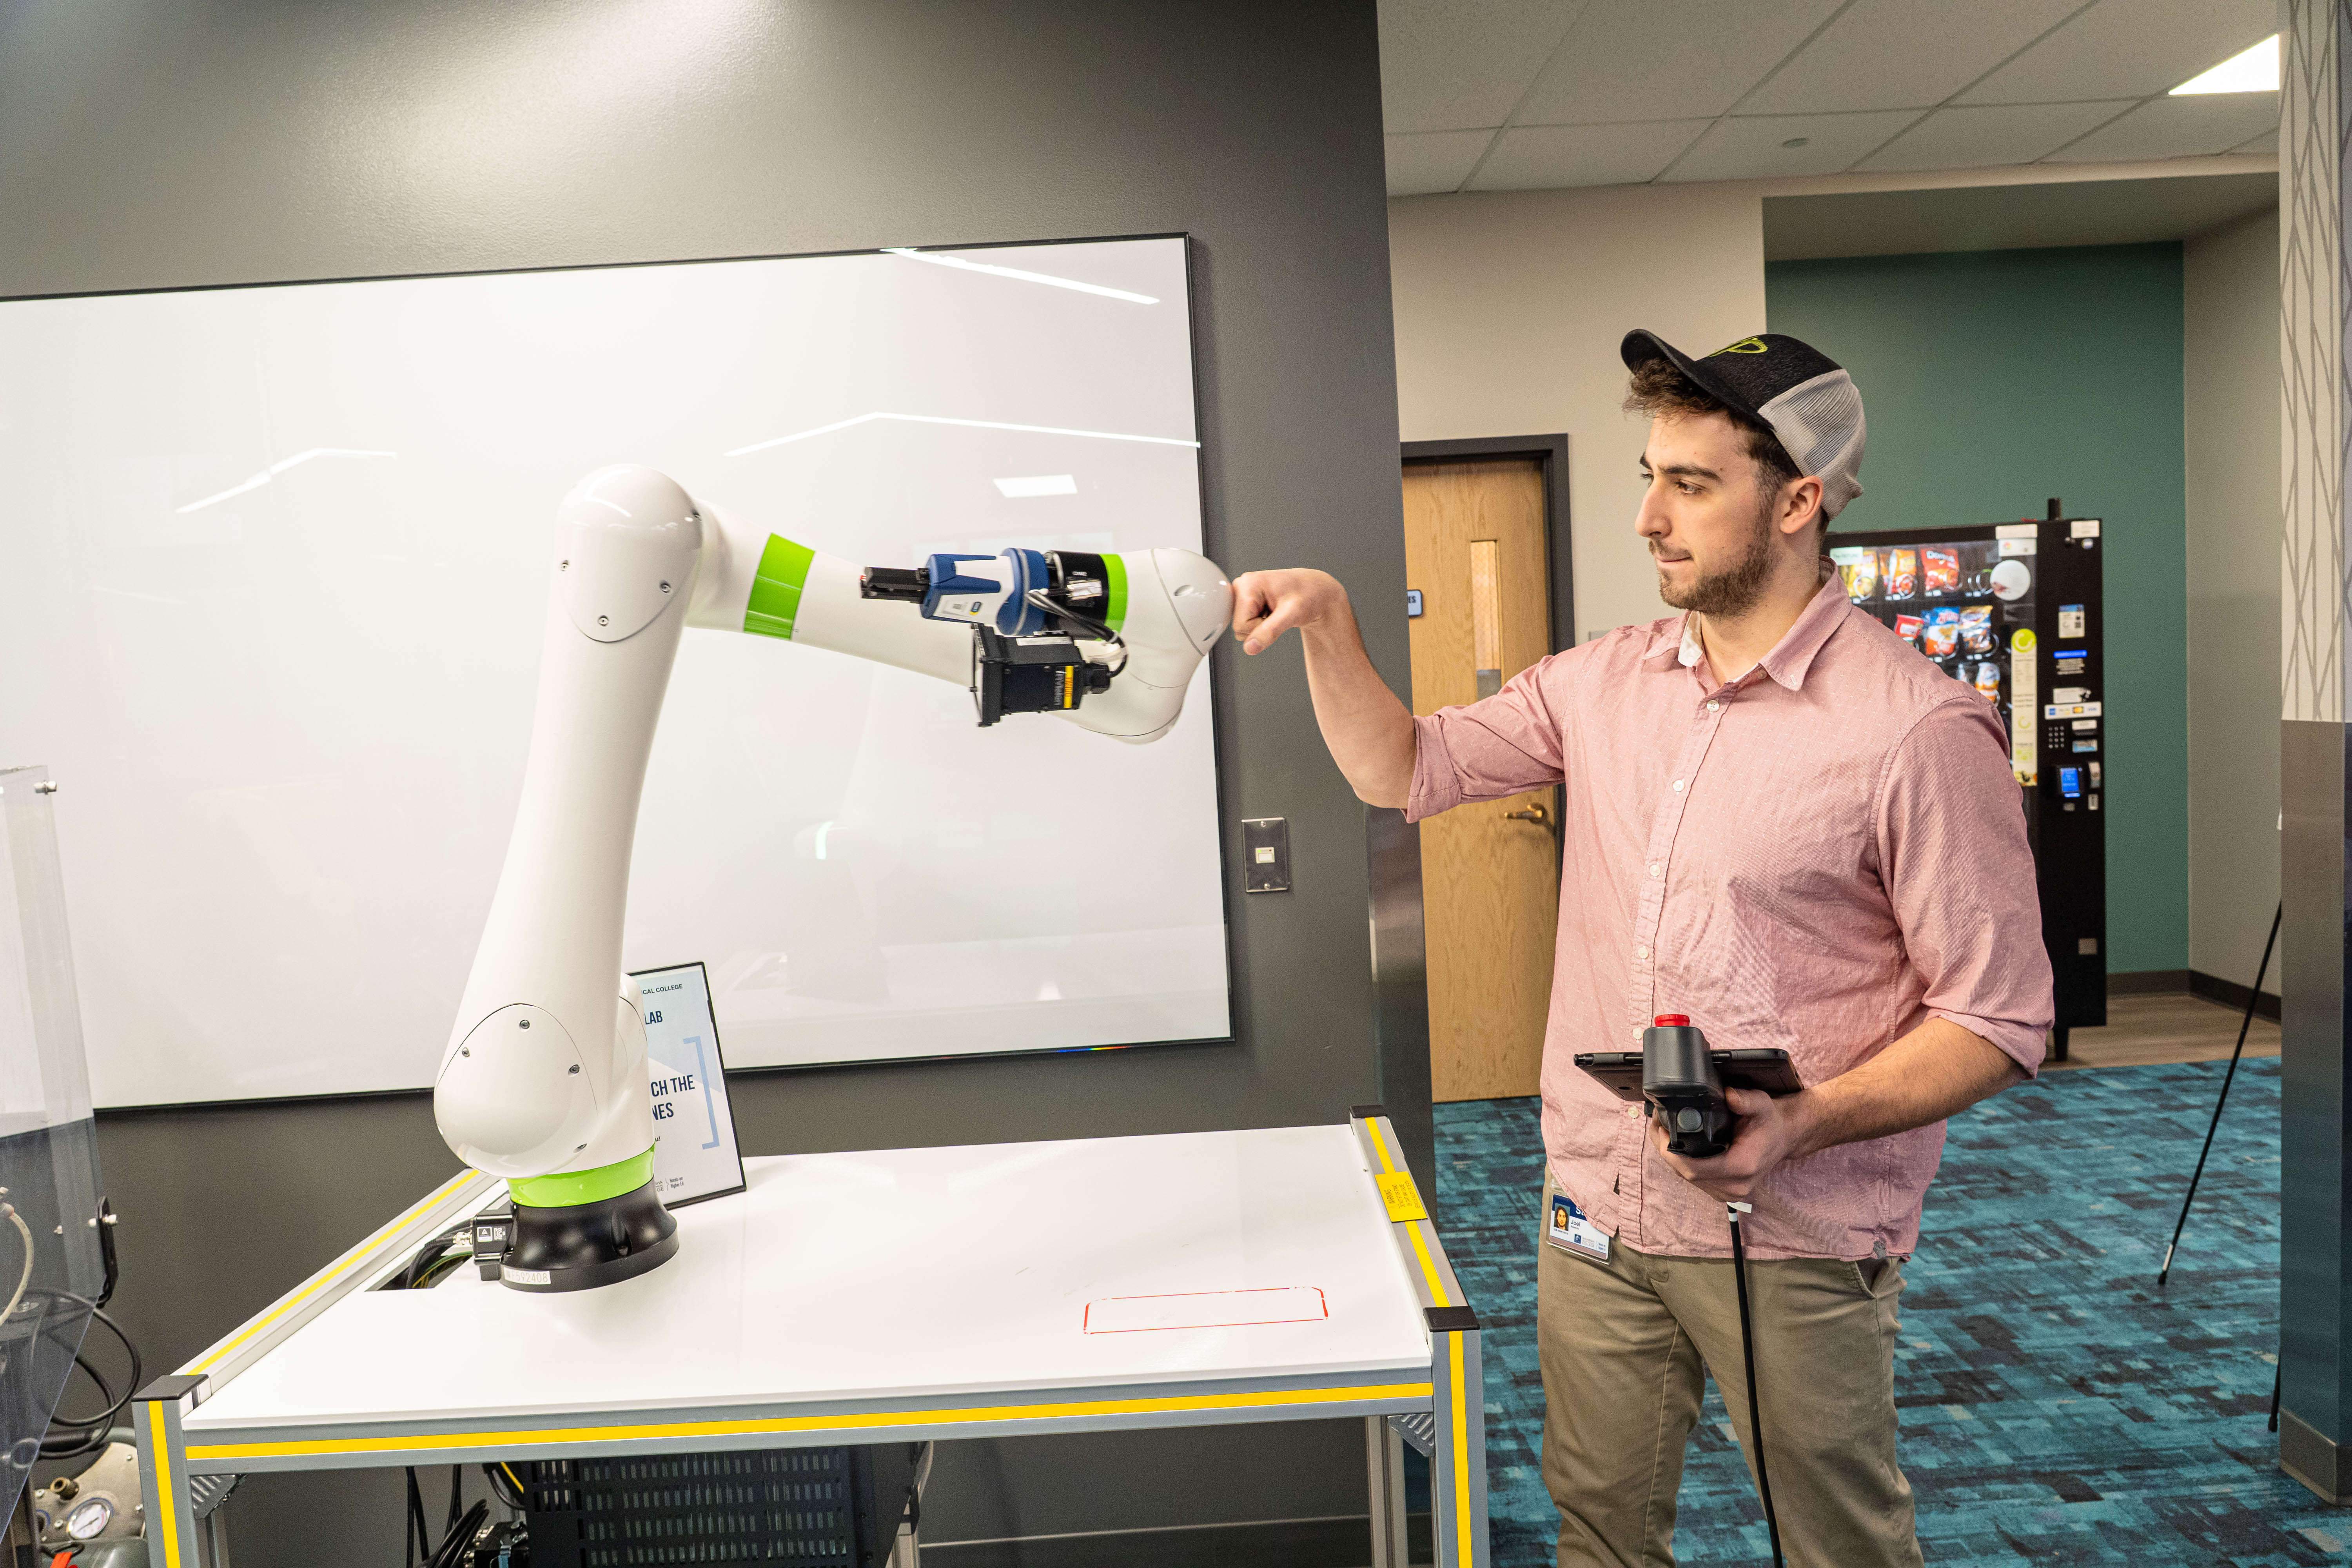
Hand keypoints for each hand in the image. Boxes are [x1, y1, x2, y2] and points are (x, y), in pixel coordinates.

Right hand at [1230, 569, 1350, 654]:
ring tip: (1275, 611)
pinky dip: (1260, 622)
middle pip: (1238, 626)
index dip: (1260, 628)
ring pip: (1241, 627)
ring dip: (1260, 625)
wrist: (1317, 591)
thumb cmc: (1308, 595)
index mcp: (1248, 584)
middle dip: (1259, 627)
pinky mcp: (1246, 599)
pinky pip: (1245, 623)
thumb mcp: (1292, 615)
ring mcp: (1243, 592)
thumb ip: (1269, 631)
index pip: (1240, 624)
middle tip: (1277, 614)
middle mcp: (1241, 586)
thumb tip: (1249, 647)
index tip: (1277, 616)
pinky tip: (1271, 612)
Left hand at [1647, 1088, 1820, 1201]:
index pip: (1694, 1170)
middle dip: (1666, 1150)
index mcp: (1741, 1168)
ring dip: (1672, 1156)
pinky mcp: (1723, 1190)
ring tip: (1663, 1130)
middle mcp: (1734, 1186)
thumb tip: (1728, 1095)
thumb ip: (1745, 1100)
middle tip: (1657, 1124)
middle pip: (1685, 1174)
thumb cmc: (1770, 1122)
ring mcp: (1728, 1192)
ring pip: (1688, 1178)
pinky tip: (1677, 1144)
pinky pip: (1695, 1179)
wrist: (1783, 1136)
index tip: (1662, 1130)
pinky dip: (1683, 1162)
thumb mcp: (1761, 1104)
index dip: (1671, 1152)